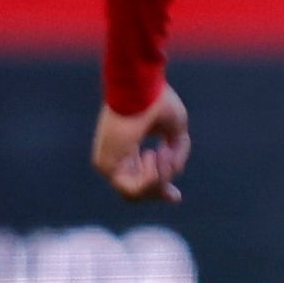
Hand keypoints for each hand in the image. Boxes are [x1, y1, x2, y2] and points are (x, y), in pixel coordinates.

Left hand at [92, 84, 190, 202]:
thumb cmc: (156, 100)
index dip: (160, 189)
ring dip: (159, 178)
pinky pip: (132, 189)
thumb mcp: (176, 129)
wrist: (140, 86)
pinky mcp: (106, 165)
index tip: (176, 196)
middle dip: (161, 188)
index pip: (140, 180)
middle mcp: (115, 159)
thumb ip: (177, 152)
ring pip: (136, 193)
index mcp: (128, 148)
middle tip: (175, 184)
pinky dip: (150, 177)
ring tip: (163, 151)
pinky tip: (154, 153)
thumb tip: (175, 170)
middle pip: (138, 192)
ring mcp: (108, 163)